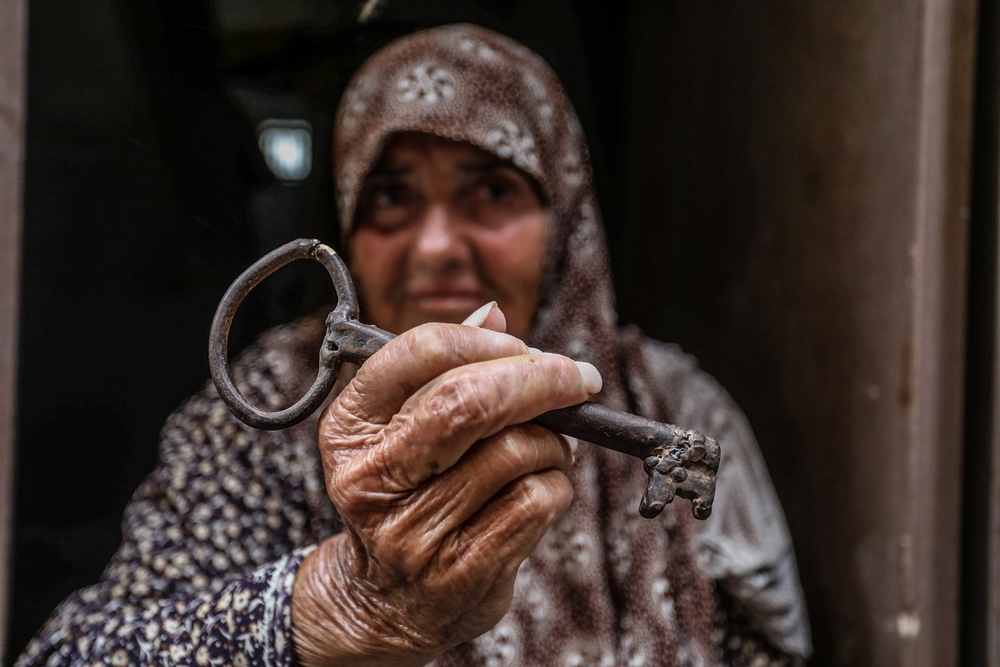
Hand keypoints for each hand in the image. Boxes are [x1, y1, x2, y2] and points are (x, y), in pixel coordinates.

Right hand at [291, 304, 601, 666]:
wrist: (387, 600)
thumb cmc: (410, 492)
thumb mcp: (404, 428)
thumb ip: (444, 369)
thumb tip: (495, 313)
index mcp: (350, 428)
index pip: (416, 353)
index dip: (482, 339)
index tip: (523, 345)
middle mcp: (371, 478)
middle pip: (469, 401)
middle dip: (540, 379)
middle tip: (578, 378)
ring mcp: (411, 532)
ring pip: (516, 451)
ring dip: (553, 443)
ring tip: (548, 450)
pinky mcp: (457, 572)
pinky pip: (535, 501)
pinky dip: (557, 485)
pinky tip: (542, 488)